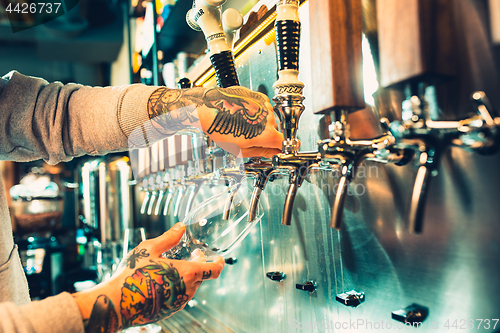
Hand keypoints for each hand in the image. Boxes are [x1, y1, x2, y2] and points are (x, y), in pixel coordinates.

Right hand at [73, 222, 224, 332]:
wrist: (117, 303)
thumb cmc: (133, 275)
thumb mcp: (150, 248)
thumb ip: (169, 237)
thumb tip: (181, 227)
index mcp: (188, 273)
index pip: (213, 270)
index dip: (219, 263)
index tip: (219, 258)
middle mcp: (187, 290)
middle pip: (202, 276)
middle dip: (199, 265)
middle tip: (191, 255)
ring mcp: (178, 302)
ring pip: (191, 287)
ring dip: (187, 276)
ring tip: (173, 267)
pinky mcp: (168, 311)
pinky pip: (179, 297)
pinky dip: (176, 287)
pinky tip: (161, 281)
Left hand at [198, 86, 283, 157]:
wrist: (211, 108)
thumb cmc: (222, 128)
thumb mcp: (242, 149)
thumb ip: (262, 152)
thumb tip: (273, 153)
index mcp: (267, 134)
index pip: (285, 143)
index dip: (283, 148)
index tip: (282, 149)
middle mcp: (269, 119)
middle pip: (275, 131)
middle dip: (266, 136)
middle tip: (250, 137)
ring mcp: (265, 106)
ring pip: (268, 119)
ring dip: (260, 123)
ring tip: (243, 124)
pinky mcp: (259, 97)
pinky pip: (263, 109)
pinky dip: (257, 113)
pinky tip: (243, 115)